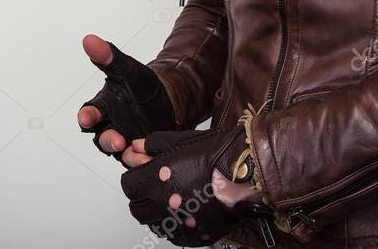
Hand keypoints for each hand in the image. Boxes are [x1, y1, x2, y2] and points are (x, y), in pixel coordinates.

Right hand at [77, 34, 174, 165]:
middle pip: (102, 138)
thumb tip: (90, 40)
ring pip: (120, 154)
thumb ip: (109, 56)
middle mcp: (111, 126)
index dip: (88, 116)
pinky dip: (143, 161)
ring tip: (137, 150)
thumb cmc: (142, 87)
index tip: (86, 118)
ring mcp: (126, 141)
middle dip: (109, 140)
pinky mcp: (140, 152)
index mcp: (105, 106)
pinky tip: (150, 157)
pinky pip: (137, 161)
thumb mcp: (128, 69)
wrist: (168, 100)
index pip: (90, 113)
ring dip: (127, 154)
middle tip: (118, 139)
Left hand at [119, 127, 270, 246]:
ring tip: (169, 200)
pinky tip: (183, 212)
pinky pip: (174, 236)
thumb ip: (154, 145)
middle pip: (136, 208)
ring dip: (155, 212)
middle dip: (141, 196)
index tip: (142, 173)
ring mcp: (179, 224)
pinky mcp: (194, 235)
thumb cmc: (219, 155)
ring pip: (153, 224)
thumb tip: (138, 147)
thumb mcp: (182, 140)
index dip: (134, 177)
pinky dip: (174, 225)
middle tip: (152, 187)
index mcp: (157, 180)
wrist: (249, 173)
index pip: (128, 185)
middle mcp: (164, 205)